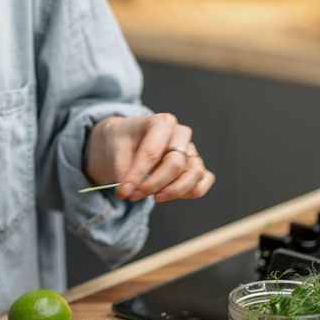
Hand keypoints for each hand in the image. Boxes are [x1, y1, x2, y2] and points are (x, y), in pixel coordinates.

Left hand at [84, 113, 214, 202]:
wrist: (126, 140)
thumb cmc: (123, 141)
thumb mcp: (115, 149)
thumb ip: (122, 171)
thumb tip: (128, 192)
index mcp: (161, 123)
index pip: (152, 152)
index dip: (138, 175)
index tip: (125, 191)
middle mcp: (180, 134)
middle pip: (176, 164)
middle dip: (154, 184)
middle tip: (134, 195)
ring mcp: (190, 150)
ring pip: (194, 173)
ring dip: (175, 191)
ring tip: (154, 197)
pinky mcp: (195, 165)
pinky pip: (205, 179)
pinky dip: (192, 191)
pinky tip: (170, 195)